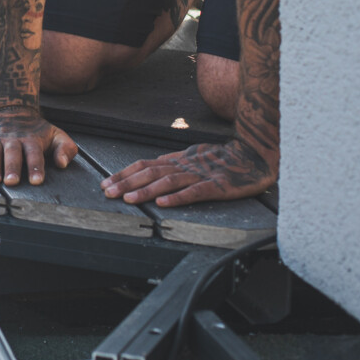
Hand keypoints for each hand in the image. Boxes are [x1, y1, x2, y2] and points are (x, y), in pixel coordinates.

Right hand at [0, 107, 76, 185]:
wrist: (13, 108)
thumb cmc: (36, 130)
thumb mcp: (56, 135)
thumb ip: (65, 148)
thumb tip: (62, 164)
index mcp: (31, 139)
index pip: (34, 154)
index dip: (35, 167)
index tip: (36, 180)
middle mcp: (12, 139)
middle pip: (12, 153)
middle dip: (12, 167)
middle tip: (12, 181)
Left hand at [100, 139, 275, 206]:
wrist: (254, 155)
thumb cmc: (222, 159)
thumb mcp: (193, 157)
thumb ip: (173, 163)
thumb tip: (149, 166)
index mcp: (177, 160)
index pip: (144, 165)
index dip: (124, 174)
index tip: (106, 183)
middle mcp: (184, 166)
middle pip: (150, 172)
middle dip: (126, 183)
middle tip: (107, 192)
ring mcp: (200, 174)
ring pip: (168, 181)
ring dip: (145, 190)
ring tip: (128, 199)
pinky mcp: (217, 185)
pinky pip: (195, 192)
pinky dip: (177, 198)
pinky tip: (163, 203)